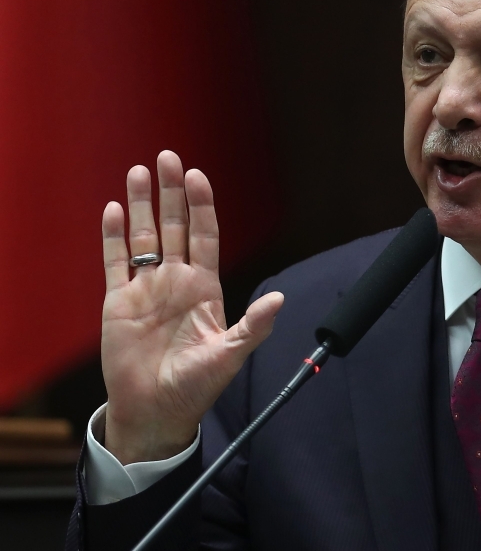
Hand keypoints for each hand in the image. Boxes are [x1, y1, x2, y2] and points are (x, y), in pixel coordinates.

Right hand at [100, 151, 282, 464]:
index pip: (205, 235)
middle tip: (167, 157)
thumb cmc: (196, 386)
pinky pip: (115, 262)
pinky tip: (112, 210)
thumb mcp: (230, 355)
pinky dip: (113, 237)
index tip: (197, 176)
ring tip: (138, 171)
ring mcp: (147, 289)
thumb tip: (279, 298)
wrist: (156, 411)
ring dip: (140, 205)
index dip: (202, 205)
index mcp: (204, 287)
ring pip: (143, 237)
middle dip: (171, 192)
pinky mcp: (118, 302)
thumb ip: (253, 326)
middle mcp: (176, 281)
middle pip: (174, 226)